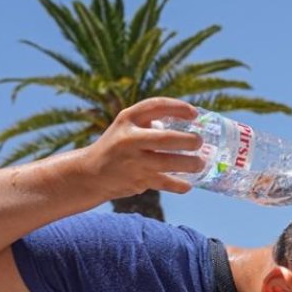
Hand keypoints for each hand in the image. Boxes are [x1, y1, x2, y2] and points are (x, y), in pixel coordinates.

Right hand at [70, 97, 206, 200]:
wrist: (91, 173)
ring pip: (168, 163)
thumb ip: (151, 123)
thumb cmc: (118, 146)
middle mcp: (130, 139)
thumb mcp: (127, 127)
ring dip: (189, 164)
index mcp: (127, 119)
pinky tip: (188, 185)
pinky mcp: (137, 181)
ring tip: (200, 164)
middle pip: (166, 138)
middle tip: (199, 142)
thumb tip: (189, 125)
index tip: (194, 113)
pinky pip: (165, 183)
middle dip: (188, 140)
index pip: (156, 106)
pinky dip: (179, 185)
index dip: (179, 107)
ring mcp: (133, 161)